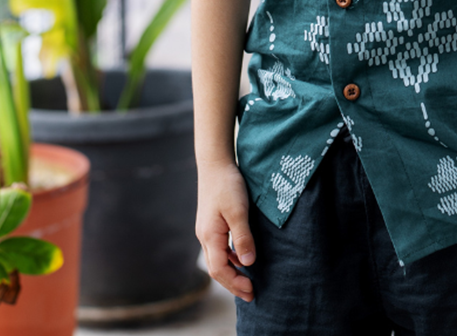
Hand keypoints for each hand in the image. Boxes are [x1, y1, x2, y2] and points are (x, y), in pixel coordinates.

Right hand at [196, 161, 255, 301]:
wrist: (215, 163)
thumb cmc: (227, 184)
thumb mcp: (239, 211)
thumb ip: (243, 238)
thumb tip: (248, 264)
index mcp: (210, 236)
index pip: (219, 270)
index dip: (235, 283)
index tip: (251, 291)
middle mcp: (205, 236)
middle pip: (217, 268)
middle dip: (233, 283)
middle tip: (250, 294)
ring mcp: (207, 230)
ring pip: (218, 259)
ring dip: (231, 271)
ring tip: (247, 280)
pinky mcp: (211, 223)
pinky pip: (220, 248)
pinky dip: (230, 257)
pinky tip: (241, 257)